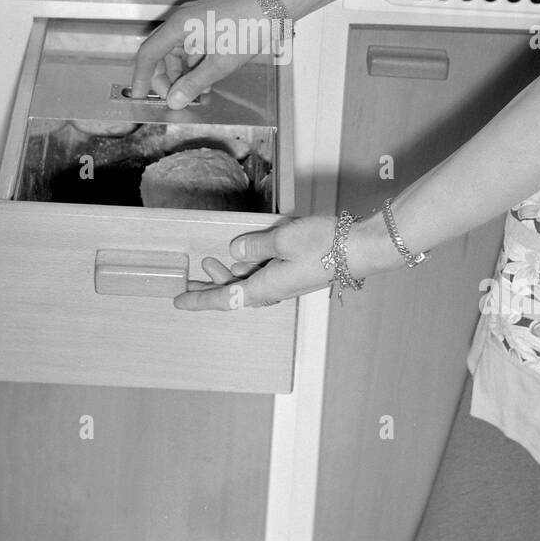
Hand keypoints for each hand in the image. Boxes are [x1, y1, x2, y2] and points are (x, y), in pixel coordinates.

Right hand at [129, 0, 267, 108]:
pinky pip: (192, 49)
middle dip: (166, 80)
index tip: (139, 97)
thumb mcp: (220, 64)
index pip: (148, 54)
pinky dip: (195, 66)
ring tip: (197, 94)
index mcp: (179, 27)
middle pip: (161, 55)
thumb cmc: (247, 30)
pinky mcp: (207, 25)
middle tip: (176, 100)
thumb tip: (173, 101)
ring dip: (183, 75)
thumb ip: (193, 84)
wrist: (274, 7)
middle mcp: (182, 22)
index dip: (141, 77)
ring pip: (177, 54)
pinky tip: (207, 82)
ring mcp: (194, 22)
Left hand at [174, 215, 347, 310]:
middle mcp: (273, 291)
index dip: (198, 299)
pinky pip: (263, 276)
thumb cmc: (324, 246)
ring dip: (228, 275)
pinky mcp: (296, 275)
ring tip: (210, 262)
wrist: (361, 249)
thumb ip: (254, 245)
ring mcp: (286, 284)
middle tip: (187, 281)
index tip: (178, 301)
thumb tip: (235, 251)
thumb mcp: (281, 239)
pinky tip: (243, 256)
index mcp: (265, 288)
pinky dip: (247, 269)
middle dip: (208, 288)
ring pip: (247, 284)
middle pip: (232, 294)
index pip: (223, 298)